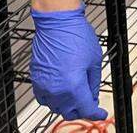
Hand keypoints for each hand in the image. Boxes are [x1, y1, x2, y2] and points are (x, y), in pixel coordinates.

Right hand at [30, 6, 107, 120]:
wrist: (57, 23)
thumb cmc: (75, 35)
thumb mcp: (94, 60)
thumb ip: (93, 82)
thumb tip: (93, 95)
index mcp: (74, 85)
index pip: (86, 109)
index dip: (95, 113)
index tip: (100, 113)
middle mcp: (57, 89)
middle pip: (70, 112)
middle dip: (82, 109)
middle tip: (89, 102)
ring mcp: (45, 86)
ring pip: (56, 107)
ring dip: (67, 105)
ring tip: (76, 96)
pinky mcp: (36, 80)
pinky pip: (44, 98)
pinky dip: (53, 99)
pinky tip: (61, 91)